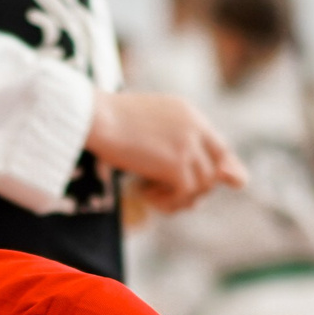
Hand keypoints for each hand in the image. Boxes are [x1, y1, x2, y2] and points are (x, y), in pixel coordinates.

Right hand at [87, 90, 247, 211]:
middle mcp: (194, 126)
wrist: (95, 117)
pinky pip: (184, 194)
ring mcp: (188, 144)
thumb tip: (180, 172)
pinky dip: (166, 201)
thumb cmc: (107, 120)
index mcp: (188, 113)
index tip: (201, 191)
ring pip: (202, 185)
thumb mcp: (145, 126)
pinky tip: (143, 195)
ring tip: (149, 194)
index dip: (216, 172)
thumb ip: (167, 143)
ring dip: (177, 198)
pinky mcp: (177, 163)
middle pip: (216, 168)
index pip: (218, 147)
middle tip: (169, 198)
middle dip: (197, 190)